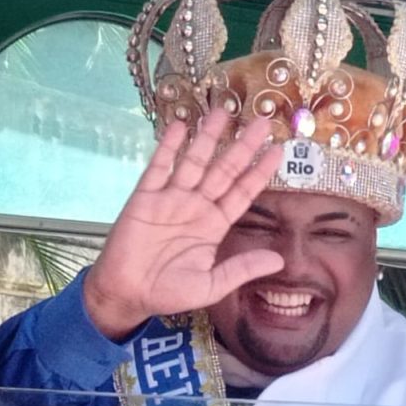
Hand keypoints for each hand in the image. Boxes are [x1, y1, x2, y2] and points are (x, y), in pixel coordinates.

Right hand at [83, 110, 284, 338]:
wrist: (126, 294)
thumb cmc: (167, 292)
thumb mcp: (211, 285)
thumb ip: (241, 269)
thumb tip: (279, 261)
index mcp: (214, 225)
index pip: (242, 193)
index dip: (259, 172)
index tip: (278, 151)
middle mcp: (196, 206)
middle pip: (224, 169)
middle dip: (242, 146)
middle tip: (261, 121)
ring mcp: (170, 198)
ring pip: (194, 161)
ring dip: (208, 137)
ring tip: (223, 112)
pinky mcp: (145, 197)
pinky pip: (159, 167)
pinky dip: (169, 147)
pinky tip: (180, 127)